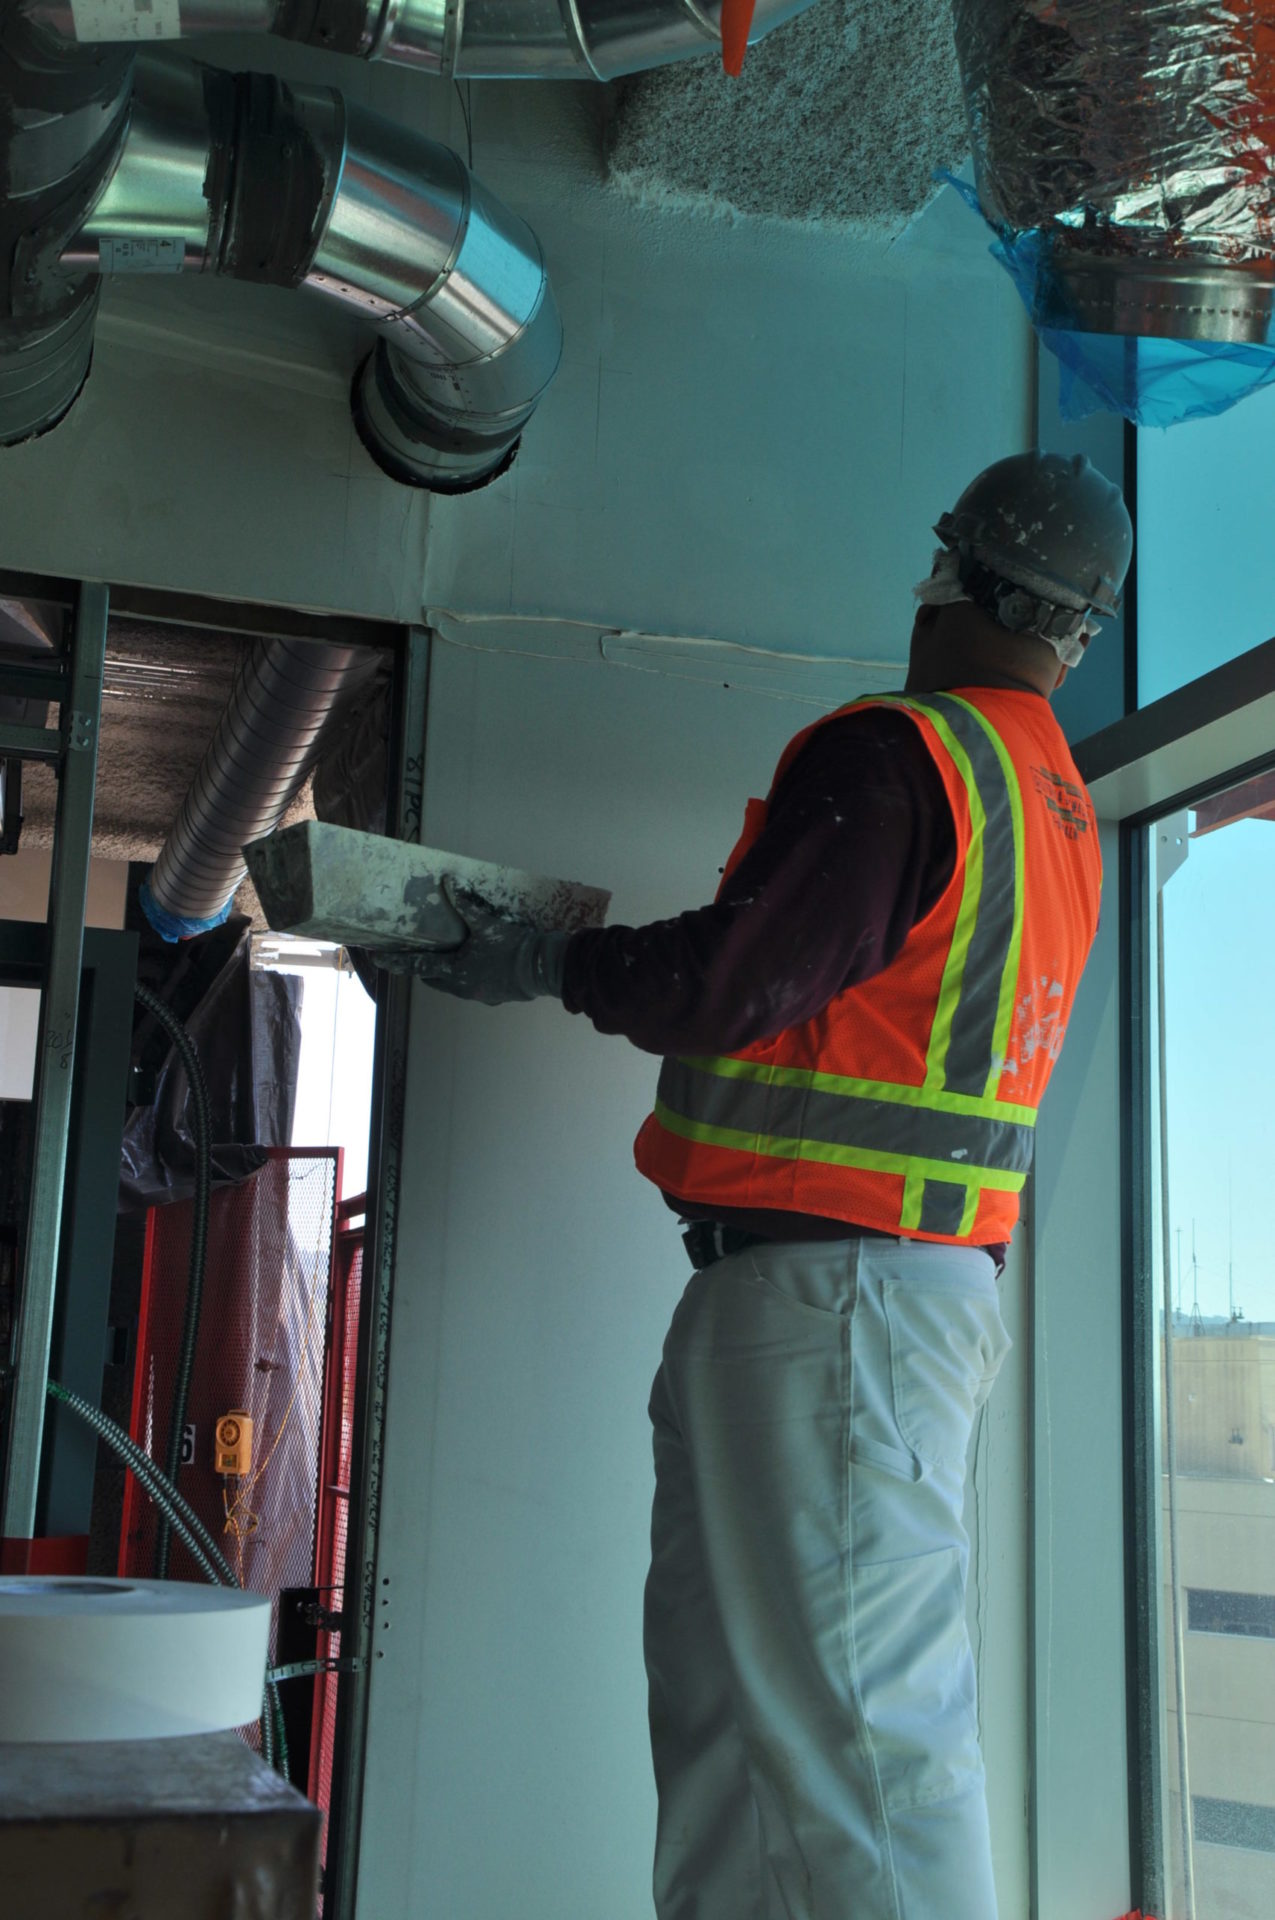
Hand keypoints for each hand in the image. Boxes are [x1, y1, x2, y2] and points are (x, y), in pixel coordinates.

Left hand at [375, 879, 568, 1005]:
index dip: (396, 962)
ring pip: (453, 986)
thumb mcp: (487, 923)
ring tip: (451, 959)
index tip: (377, 959)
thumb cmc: (512, 946)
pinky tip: (481, 966)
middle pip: (433, 980)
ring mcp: (479, 995)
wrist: (543, 968)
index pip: (417, 966)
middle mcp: (462, 988)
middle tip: (420, 956)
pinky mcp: (496, 997)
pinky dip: (470, 977)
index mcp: (455, 970)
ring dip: (448, 975)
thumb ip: (466, 904)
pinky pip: (474, 988)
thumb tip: (449, 881)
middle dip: (424, 969)